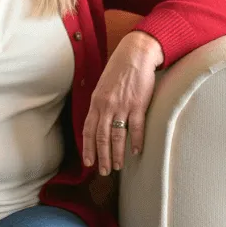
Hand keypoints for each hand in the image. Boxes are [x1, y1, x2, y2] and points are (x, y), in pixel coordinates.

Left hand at [83, 31, 161, 175]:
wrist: (136, 54)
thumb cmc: (119, 69)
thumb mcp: (103, 86)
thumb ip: (100, 104)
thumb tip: (98, 121)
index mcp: (96, 102)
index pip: (88, 130)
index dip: (87, 148)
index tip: (88, 162)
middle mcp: (106, 106)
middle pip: (101, 137)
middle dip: (102, 157)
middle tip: (104, 171)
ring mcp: (122, 106)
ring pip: (117, 136)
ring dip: (117, 154)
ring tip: (117, 166)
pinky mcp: (138, 104)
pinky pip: (136, 127)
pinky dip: (136, 141)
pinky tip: (135, 152)